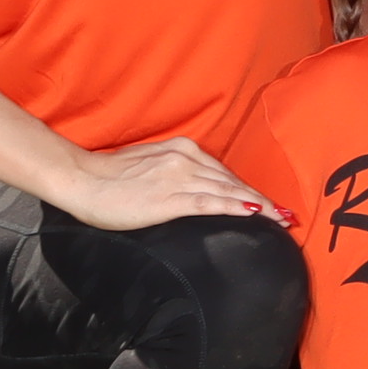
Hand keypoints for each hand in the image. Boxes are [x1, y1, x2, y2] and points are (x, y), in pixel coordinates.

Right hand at [49, 134, 279, 232]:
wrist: (81, 179)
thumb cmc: (109, 177)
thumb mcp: (150, 166)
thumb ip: (175, 174)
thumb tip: (193, 190)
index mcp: (182, 149)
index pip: (224, 173)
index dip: (249, 190)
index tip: (270, 203)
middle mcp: (185, 158)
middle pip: (232, 182)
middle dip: (261, 200)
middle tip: (286, 215)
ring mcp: (178, 176)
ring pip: (227, 191)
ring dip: (257, 206)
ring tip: (279, 219)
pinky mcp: (169, 197)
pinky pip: (210, 203)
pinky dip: (234, 208)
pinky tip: (253, 214)